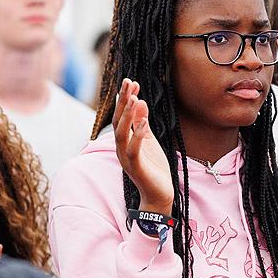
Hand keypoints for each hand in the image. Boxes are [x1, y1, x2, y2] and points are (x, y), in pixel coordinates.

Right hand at [113, 78, 172, 213]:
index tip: (131, 82)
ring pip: (122, 134)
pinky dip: (138, 136)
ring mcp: (127, 158)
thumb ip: (142, 123)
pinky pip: (133, 150)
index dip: (125, 99)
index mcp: (124, 141)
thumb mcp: (149, 140)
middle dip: (123, 101)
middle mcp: (121, 148)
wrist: (159, 195)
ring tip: (134, 98)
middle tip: (129, 82)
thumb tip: (140, 101)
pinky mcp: (136, 168)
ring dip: (127, 116)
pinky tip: (144, 122)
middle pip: (118, 121)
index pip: (122, 116)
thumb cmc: (153, 168)